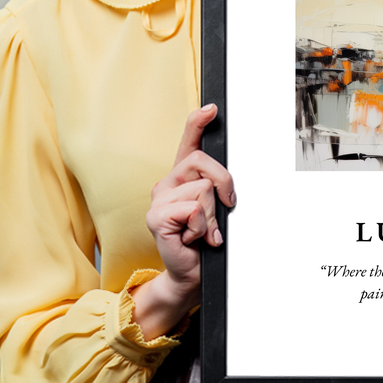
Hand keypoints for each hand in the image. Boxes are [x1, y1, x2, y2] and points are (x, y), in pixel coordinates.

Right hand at [131, 104, 235, 338]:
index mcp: (182, 178)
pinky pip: (193, 209)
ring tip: (203, 230)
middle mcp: (167, 183)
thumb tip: (226, 181)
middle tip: (224, 208)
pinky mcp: (156, 217)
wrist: (191, 273)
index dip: (198, 122)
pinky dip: (202, 227)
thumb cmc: (204, 240)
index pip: (188, 142)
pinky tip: (193, 238)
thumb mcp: (216, 208)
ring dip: (212, 215)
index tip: (212, 108)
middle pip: (202, 162)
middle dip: (224, 184)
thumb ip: (217, 189)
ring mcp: (159, 199)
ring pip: (202, 189)